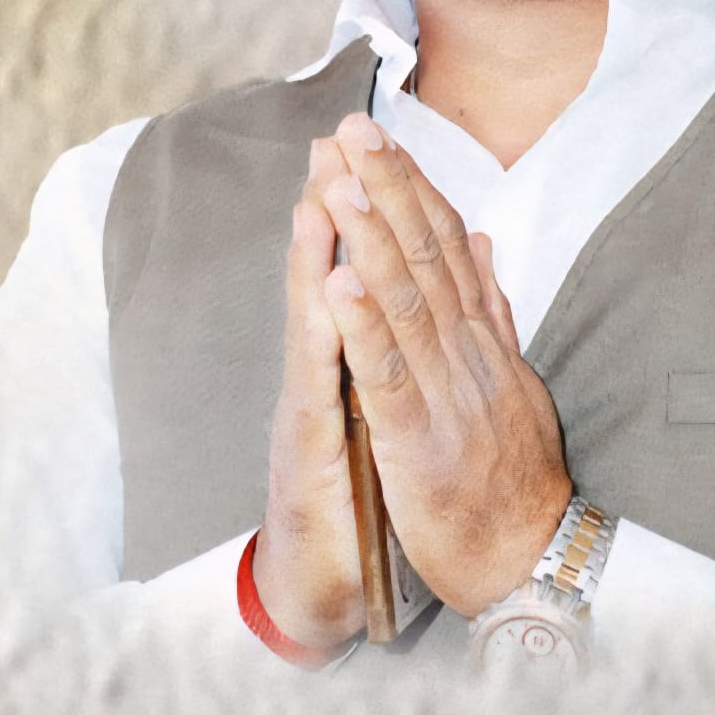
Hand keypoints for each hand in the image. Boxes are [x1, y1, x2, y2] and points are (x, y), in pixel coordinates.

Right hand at [250, 136, 364, 650]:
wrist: (320, 578)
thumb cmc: (356, 486)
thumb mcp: (381, 403)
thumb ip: (390, 341)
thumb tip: (404, 282)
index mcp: (355, 355)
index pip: (362, 266)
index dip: (371, 205)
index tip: (374, 142)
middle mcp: (326, 371)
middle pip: (330, 271)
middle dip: (338, 202)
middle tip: (340, 136)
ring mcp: (312, 407)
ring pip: (315, 316)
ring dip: (317, 249)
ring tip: (322, 186)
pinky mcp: (310, 450)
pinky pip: (321, 387)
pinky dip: (326, 335)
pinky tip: (328, 289)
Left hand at [321, 112, 572, 618]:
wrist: (533, 556)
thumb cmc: (515, 471)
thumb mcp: (513, 378)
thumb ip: (493, 309)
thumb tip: (486, 240)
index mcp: (480, 336)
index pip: (445, 244)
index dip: (412, 185)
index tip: (381, 135)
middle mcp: (467, 350)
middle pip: (425, 255)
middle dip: (387, 188)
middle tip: (352, 128)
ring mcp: (447, 391)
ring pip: (405, 301)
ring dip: (370, 237)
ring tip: (339, 182)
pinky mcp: (421, 441)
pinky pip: (388, 376)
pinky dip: (363, 326)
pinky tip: (338, 281)